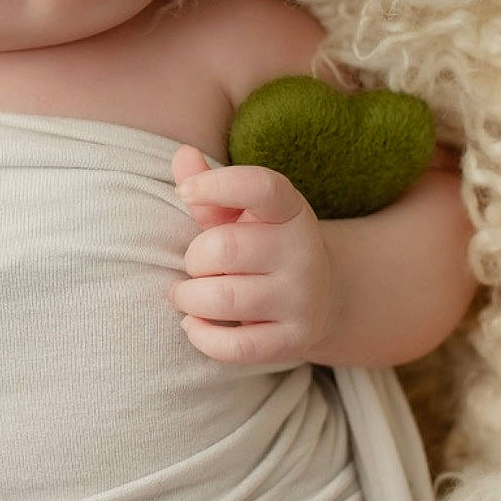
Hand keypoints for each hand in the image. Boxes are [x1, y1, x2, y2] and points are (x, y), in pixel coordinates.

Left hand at [166, 144, 340, 366]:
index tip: (184, 193)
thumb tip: (184, 154)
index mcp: (289, 210)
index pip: (261, 186)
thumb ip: (209, 186)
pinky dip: (202, 337)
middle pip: (225, 249)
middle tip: (194, 264)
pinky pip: (237, 346)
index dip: (216, 184)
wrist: (317, 295)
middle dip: (194, 257)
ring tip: (186, 294)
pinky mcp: (294, 340)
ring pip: (225, 298)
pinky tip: (193, 325)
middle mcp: (302, 252)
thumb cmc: (258, 243)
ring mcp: (302, 298)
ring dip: (190, 297)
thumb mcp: (238, 212)